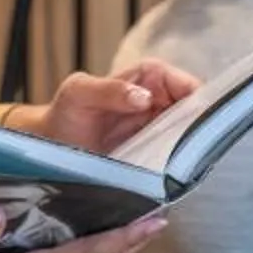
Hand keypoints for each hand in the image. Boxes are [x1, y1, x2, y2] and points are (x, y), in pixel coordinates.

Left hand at [19, 60, 200, 153]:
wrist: (51, 146)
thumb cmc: (63, 113)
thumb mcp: (78, 93)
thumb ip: (108, 90)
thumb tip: (143, 97)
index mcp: (148, 76)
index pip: (186, 84)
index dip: (197, 99)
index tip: (201, 118)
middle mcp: (159, 100)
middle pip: (195, 113)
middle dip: (200, 129)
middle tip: (196, 149)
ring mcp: (159, 129)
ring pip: (190, 137)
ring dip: (190, 151)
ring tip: (185, 166)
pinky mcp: (155, 155)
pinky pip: (176, 159)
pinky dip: (179, 167)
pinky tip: (174, 176)